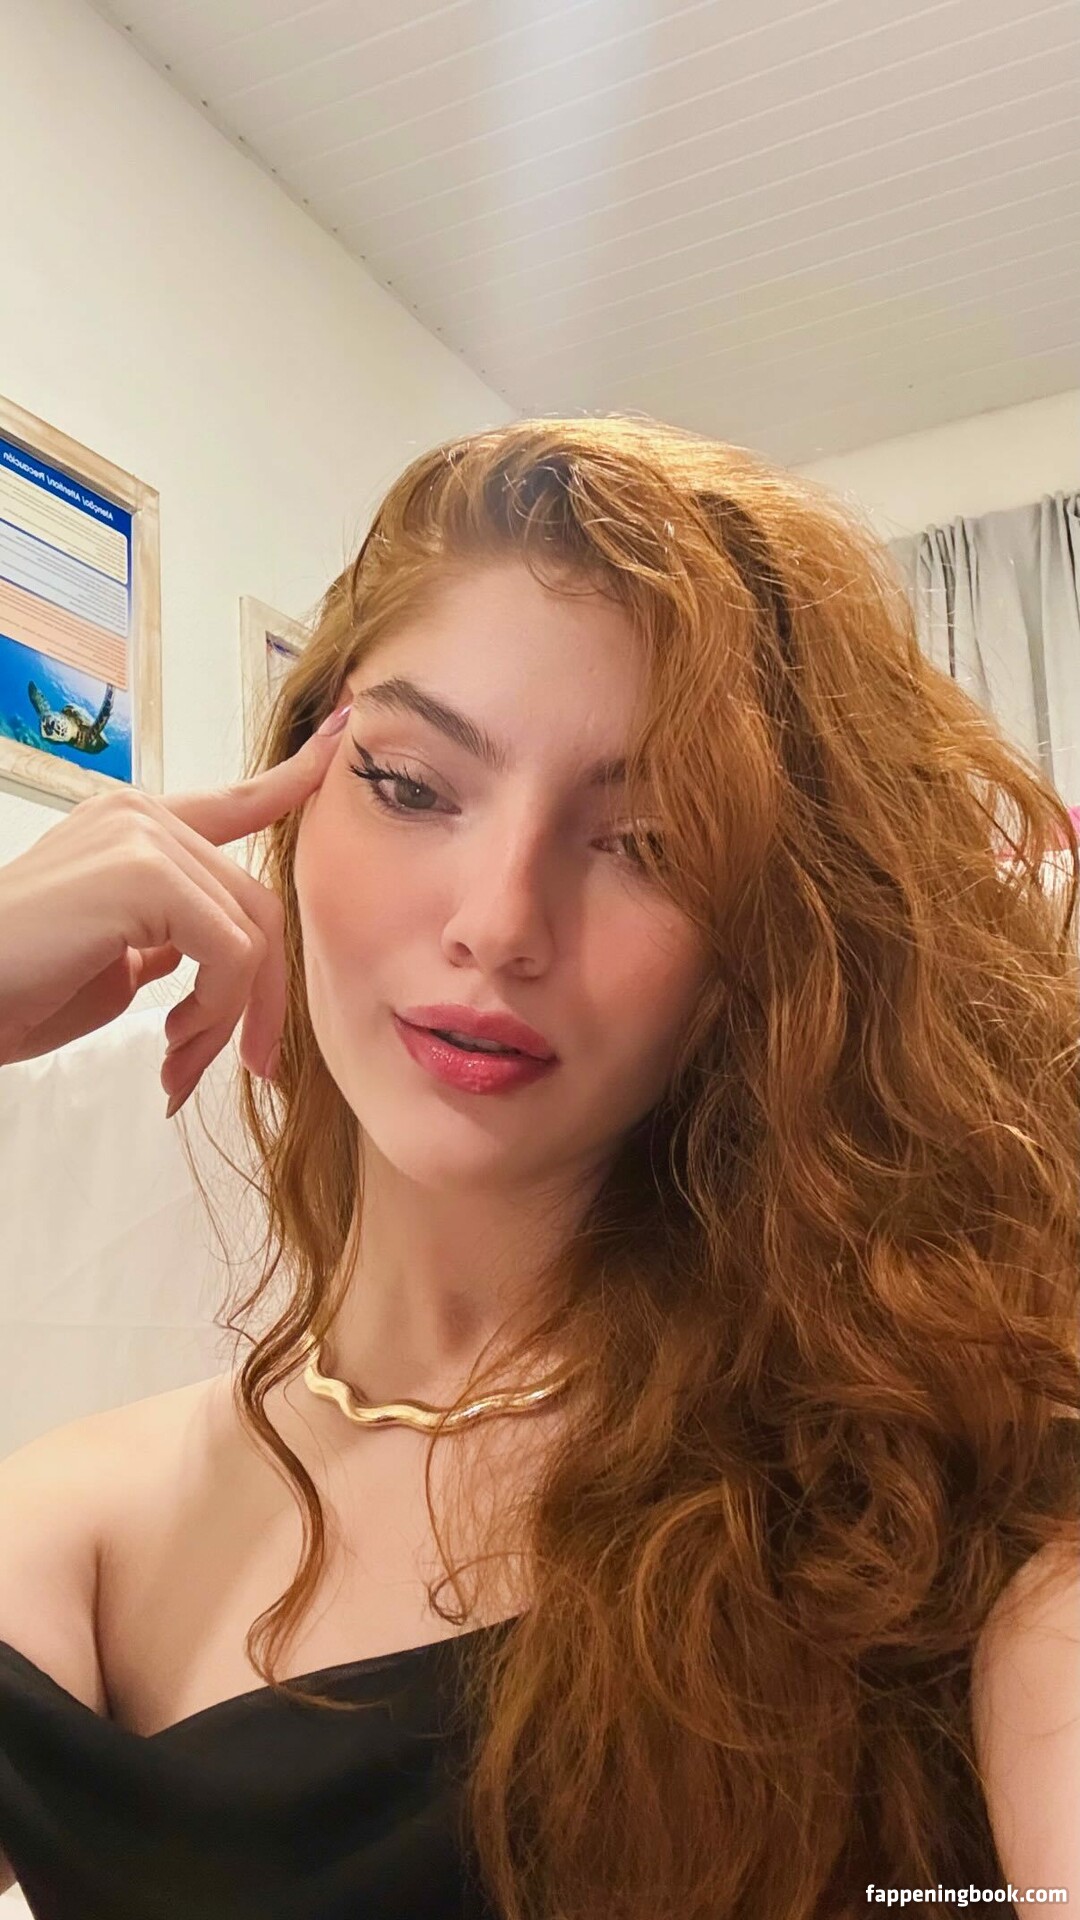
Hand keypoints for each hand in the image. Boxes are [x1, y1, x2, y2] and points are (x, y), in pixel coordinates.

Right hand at [0, 702, 352, 1112]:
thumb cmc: (17, 991)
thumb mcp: (114, 963)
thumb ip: (170, 940)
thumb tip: (221, 959)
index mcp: (132, 829)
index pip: (231, 802)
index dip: (292, 779)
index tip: (340, 738)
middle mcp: (139, 816)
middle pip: (258, 903)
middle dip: (261, 996)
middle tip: (248, 1064)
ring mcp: (141, 836)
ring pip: (251, 933)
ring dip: (229, 1018)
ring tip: (183, 1065)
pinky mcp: (144, 871)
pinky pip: (230, 952)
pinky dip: (215, 1010)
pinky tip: (169, 1043)